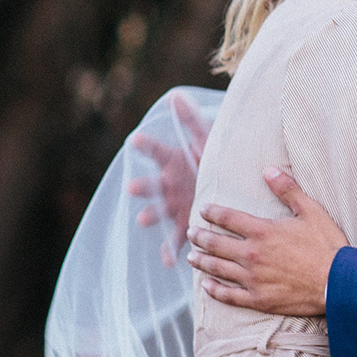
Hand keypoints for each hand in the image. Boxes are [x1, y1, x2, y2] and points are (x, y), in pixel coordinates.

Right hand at [130, 93, 212, 264]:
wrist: (224, 183)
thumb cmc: (211, 158)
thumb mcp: (205, 139)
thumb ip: (191, 120)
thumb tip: (176, 95)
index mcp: (173, 163)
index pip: (158, 152)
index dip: (147, 146)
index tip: (135, 139)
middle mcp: (168, 185)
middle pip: (152, 186)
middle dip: (143, 187)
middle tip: (132, 187)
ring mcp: (174, 206)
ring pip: (159, 213)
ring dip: (151, 216)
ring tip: (143, 219)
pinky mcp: (184, 224)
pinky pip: (176, 239)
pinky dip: (170, 250)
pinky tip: (168, 260)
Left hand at [188, 168, 347, 315]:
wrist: (338, 283)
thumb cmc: (327, 246)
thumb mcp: (311, 211)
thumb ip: (287, 190)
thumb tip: (268, 170)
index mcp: (262, 231)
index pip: (228, 218)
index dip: (212, 212)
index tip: (203, 210)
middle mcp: (252, 254)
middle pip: (216, 243)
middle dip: (200, 236)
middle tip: (191, 233)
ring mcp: (253, 279)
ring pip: (218, 268)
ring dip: (202, 261)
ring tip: (191, 257)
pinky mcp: (258, 299)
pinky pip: (229, 295)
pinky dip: (215, 290)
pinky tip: (206, 286)